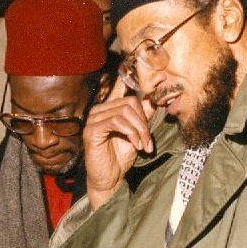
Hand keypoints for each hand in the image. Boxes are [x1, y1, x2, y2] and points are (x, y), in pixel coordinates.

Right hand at [82, 75, 155, 207]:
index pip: (121, 87)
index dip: (131, 76)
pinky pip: (116, 121)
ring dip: (140, 130)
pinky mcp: (92, 130)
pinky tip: (135, 144)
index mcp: (109, 108)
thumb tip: (154, 99)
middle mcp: (99, 110)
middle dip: (144, 122)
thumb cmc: (120, 157)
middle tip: (148, 142)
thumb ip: (143, 117)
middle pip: (130, 102)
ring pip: (125, 111)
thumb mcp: (137, 134)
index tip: (144, 68)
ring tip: (143, 146)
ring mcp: (94, 119)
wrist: (109, 179)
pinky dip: (130, 132)